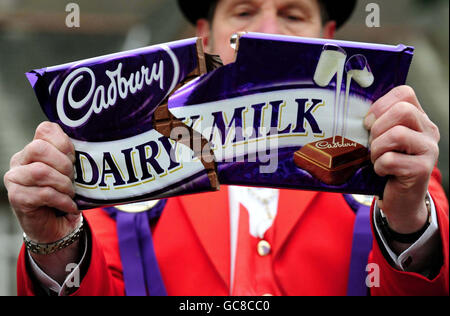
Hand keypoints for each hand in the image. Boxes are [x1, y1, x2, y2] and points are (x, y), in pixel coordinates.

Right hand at [3, 122, 79, 243]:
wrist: (55, 227)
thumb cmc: (64, 195)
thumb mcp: (72, 173)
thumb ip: (74, 158)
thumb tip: (93, 149)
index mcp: (34, 149)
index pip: (45, 130)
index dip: (64, 143)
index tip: (74, 158)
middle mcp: (20, 160)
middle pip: (39, 148)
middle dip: (63, 164)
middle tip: (73, 178)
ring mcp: (15, 178)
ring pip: (40, 171)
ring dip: (63, 183)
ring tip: (71, 193)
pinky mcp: (17, 197)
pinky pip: (43, 194)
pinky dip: (63, 200)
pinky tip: (70, 206)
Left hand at [364, 86, 439, 234]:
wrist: (401, 200)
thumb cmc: (386, 165)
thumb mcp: (382, 139)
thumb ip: (376, 123)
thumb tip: (349, 112)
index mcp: (418, 118)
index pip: (404, 93)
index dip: (381, 105)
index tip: (369, 123)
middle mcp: (428, 130)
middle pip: (402, 110)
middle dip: (378, 128)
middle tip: (372, 144)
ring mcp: (429, 150)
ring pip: (397, 134)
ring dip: (377, 148)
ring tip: (376, 159)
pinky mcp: (422, 170)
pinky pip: (391, 159)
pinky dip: (379, 166)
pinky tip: (382, 172)